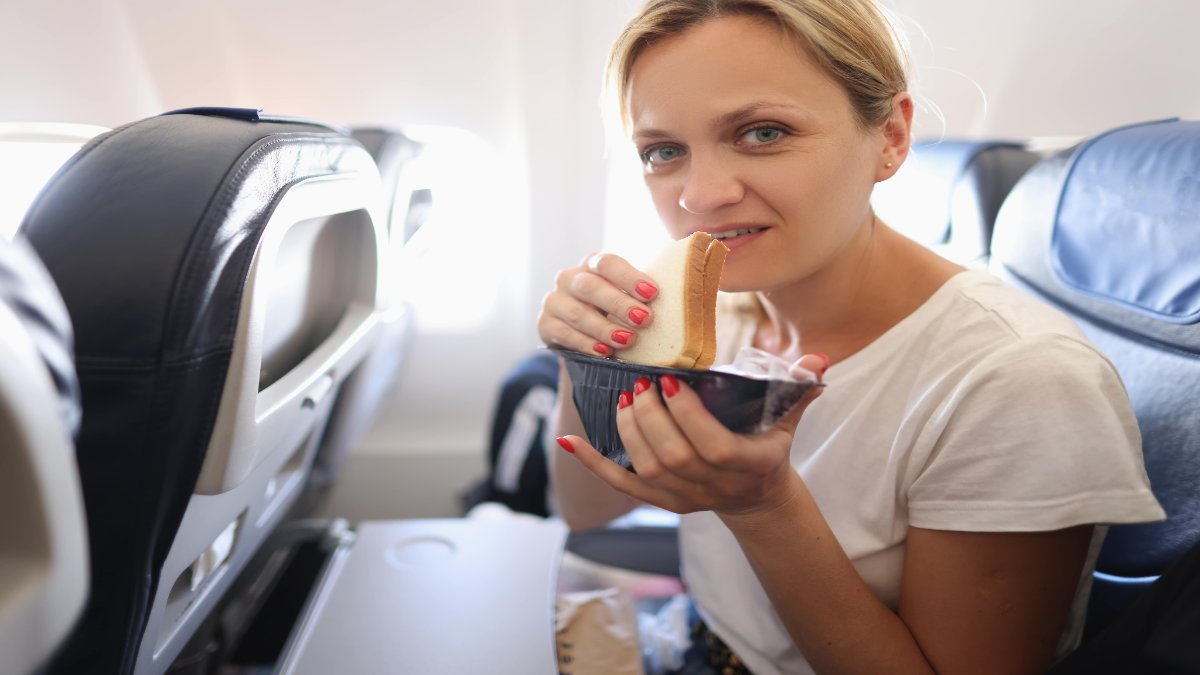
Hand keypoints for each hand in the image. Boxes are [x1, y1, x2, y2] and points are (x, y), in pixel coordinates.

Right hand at [537, 252, 659, 356]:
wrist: (580, 334)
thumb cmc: (612, 311)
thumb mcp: (625, 296)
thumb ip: (643, 293)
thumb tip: (683, 296)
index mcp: (592, 264)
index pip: (607, 263)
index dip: (629, 277)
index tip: (652, 293)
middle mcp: (569, 278)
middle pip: (590, 287)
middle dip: (619, 304)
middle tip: (645, 320)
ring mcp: (554, 301)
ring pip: (577, 313)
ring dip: (604, 328)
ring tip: (628, 341)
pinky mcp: (544, 324)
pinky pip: (564, 334)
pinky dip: (586, 344)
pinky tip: (604, 352)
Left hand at [559, 354, 826, 516]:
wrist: (754, 497)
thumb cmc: (768, 447)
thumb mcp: (788, 420)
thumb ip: (799, 389)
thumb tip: (820, 359)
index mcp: (747, 466)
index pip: (713, 447)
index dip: (689, 418)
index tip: (672, 382)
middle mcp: (713, 488)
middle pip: (673, 458)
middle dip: (651, 417)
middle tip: (639, 382)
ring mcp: (684, 499)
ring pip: (647, 470)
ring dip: (628, 431)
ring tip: (623, 397)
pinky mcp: (660, 502)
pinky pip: (621, 485)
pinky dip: (593, 463)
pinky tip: (569, 440)